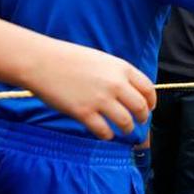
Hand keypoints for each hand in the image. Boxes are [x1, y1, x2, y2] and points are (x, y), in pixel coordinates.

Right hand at [20, 40, 156, 139]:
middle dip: (142, 117)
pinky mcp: (84, 113)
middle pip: (140, 107)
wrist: (42, 61)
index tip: (150, 107)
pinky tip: (106, 133)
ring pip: (125, 122)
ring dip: (127, 128)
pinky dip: (108, 135)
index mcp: (122, 69)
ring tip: (124, 130)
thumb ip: (117, 74)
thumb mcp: (102, 59)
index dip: (151, 101)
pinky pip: (104, 131)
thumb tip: (130, 91)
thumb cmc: (69, 59)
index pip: (148, 88)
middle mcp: (115, 84)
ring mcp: (100, 99)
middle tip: (139, 122)